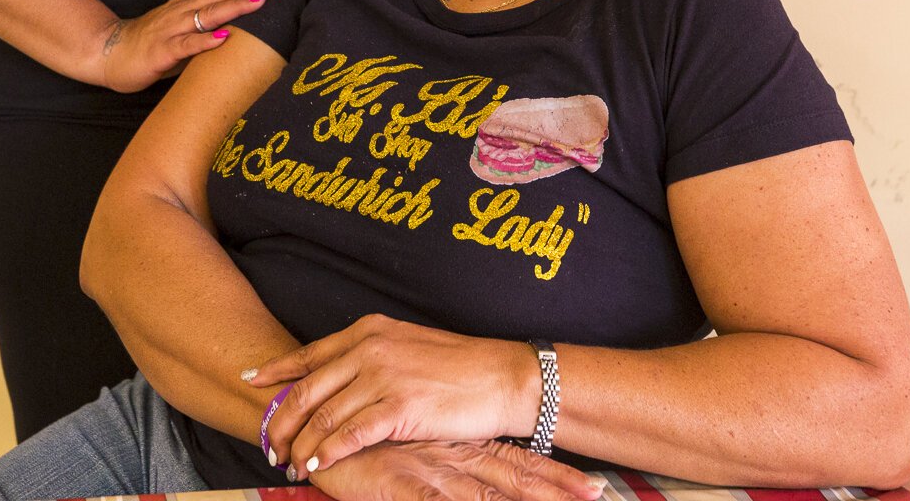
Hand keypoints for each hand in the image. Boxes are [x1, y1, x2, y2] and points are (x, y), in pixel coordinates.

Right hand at [94, 0, 284, 92]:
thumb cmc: (152, 46)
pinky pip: (185, 46)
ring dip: (236, 5)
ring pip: (208, 14)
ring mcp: (172, 28)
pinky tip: (223, 37)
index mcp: (191, 4)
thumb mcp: (186, 32)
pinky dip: (205, 41)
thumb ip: (211, 26)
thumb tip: (247, 26)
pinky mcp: (161, 51)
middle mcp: (183, 10)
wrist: (108, 54)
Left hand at [249, 314, 538, 474]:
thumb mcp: (406, 347)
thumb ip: (370, 358)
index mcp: (369, 331)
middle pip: (307, 388)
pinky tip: (317, 466)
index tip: (251, 380)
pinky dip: (327, 453)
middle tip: (267, 442)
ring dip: (301, 444)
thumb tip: (341, 378)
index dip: (276, 370)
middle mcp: (369, 349)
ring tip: (290, 462)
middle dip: (281, 419)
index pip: (309, 353)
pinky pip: (349, 435)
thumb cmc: (460, 366)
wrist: (503, 377)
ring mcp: (382, 377)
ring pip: (323, 415)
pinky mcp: (399, 408)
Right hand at [309, 439, 603, 500]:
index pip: (513, 463)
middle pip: (512, 476)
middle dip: (555, 490)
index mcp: (452, 448)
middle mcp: (447, 457)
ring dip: (528, 499)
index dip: (553, 478)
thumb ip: (436, 466)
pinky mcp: (400, 485)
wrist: (308, 417)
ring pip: (485, 494)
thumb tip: (468, 484)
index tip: (596, 490)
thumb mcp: (402, 451)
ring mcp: (427, 470)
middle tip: (601, 494)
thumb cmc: (356, 440)